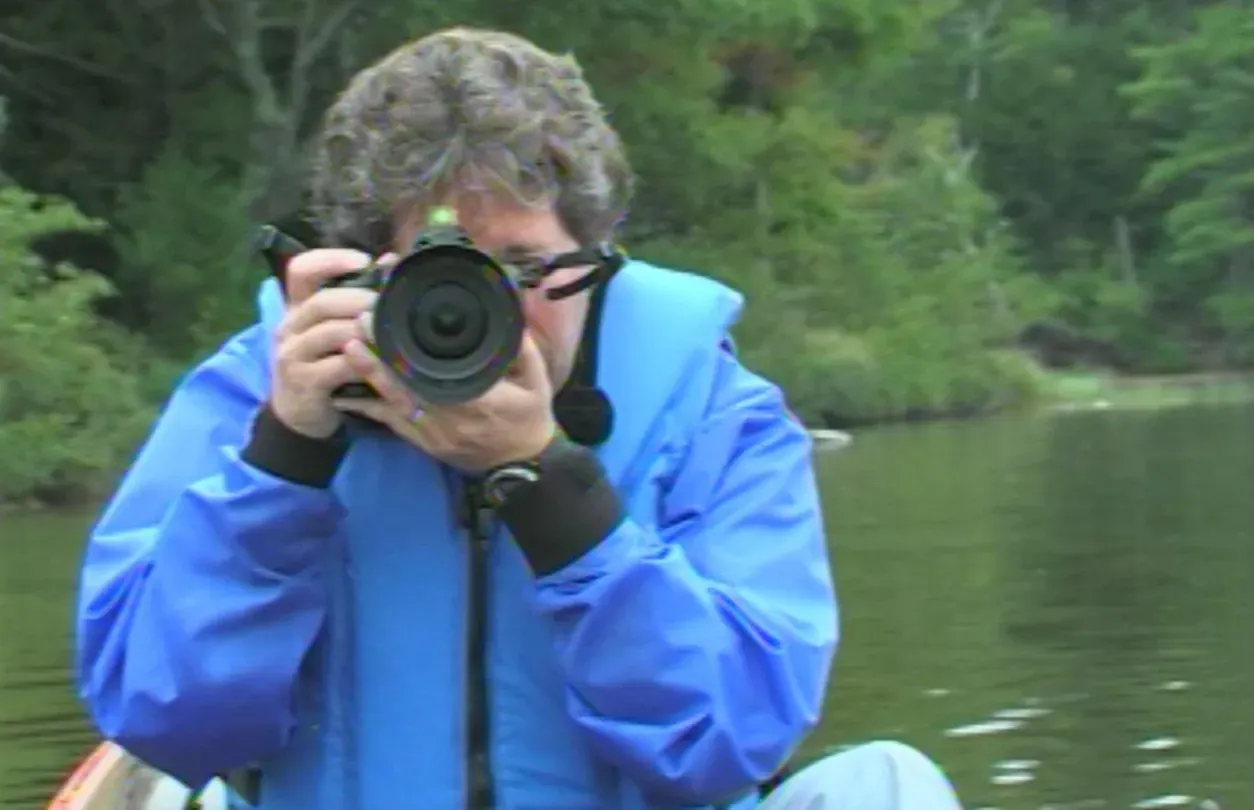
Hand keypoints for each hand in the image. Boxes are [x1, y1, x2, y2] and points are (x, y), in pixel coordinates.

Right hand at [269, 249, 376, 438]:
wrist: (298, 415)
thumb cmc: (321, 365)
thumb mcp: (331, 331)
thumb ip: (352, 300)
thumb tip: (388, 261)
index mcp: (296, 307)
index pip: (301, 270)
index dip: (332, 259)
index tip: (364, 262)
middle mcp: (289, 327)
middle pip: (323, 302)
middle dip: (361, 300)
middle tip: (388, 305)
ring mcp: (293, 356)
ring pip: (333, 333)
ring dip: (366, 331)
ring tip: (390, 332)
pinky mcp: (305, 382)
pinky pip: (339, 366)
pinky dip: (365, 362)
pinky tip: (381, 362)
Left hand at [335, 331, 557, 471]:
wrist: (524, 465)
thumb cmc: (529, 418)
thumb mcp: (536, 380)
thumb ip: (521, 347)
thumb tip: (507, 309)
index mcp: (476, 400)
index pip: (433, 375)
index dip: (404, 353)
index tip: (385, 324)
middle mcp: (449, 418)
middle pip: (404, 388)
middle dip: (376, 360)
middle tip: (355, 330)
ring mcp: (434, 434)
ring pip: (393, 406)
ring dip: (369, 380)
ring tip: (347, 353)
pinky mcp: (425, 444)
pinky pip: (392, 424)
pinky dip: (370, 408)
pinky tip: (348, 391)